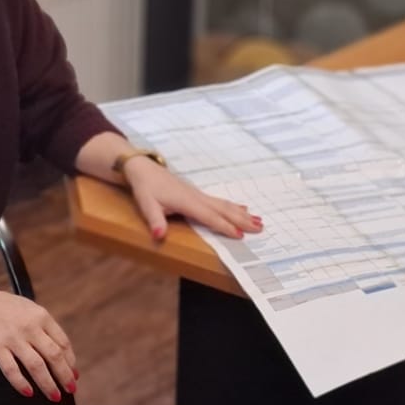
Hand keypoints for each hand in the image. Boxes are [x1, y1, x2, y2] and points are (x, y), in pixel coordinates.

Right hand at [0, 287, 77, 399]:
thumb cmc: (1, 307)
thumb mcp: (28, 308)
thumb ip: (43, 325)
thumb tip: (60, 348)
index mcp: (41, 316)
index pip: (63, 343)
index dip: (70, 362)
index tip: (74, 375)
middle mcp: (30, 326)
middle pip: (54, 356)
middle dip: (65, 376)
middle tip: (71, 390)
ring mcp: (13, 337)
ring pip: (36, 366)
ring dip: (48, 384)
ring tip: (55, 397)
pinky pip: (11, 369)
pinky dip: (21, 383)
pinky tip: (28, 393)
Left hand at [123, 159, 262, 243]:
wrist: (143, 168)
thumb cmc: (145, 188)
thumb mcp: (146, 205)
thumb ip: (155, 221)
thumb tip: (159, 236)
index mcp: (187, 202)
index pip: (209, 217)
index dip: (225, 226)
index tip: (240, 235)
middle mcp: (197, 197)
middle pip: (224, 210)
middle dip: (242, 219)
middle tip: (260, 228)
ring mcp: (198, 194)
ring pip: (224, 205)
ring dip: (242, 213)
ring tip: (258, 220)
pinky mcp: (197, 194)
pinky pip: (220, 202)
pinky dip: (233, 206)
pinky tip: (242, 208)